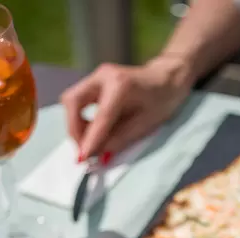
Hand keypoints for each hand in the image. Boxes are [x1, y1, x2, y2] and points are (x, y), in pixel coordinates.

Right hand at [60, 55, 192, 160]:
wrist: (167, 79)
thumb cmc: (162, 101)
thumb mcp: (145, 125)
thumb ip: (120, 139)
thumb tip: (99, 155)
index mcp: (121, 85)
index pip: (100, 117)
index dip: (90, 140)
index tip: (82, 159)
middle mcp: (104, 76)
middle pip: (72, 101)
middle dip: (74, 129)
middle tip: (84, 150)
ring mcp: (97, 76)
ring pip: (71, 101)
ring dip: (76, 126)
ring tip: (90, 142)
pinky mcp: (94, 82)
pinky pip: (78, 102)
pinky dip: (80, 120)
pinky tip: (93, 132)